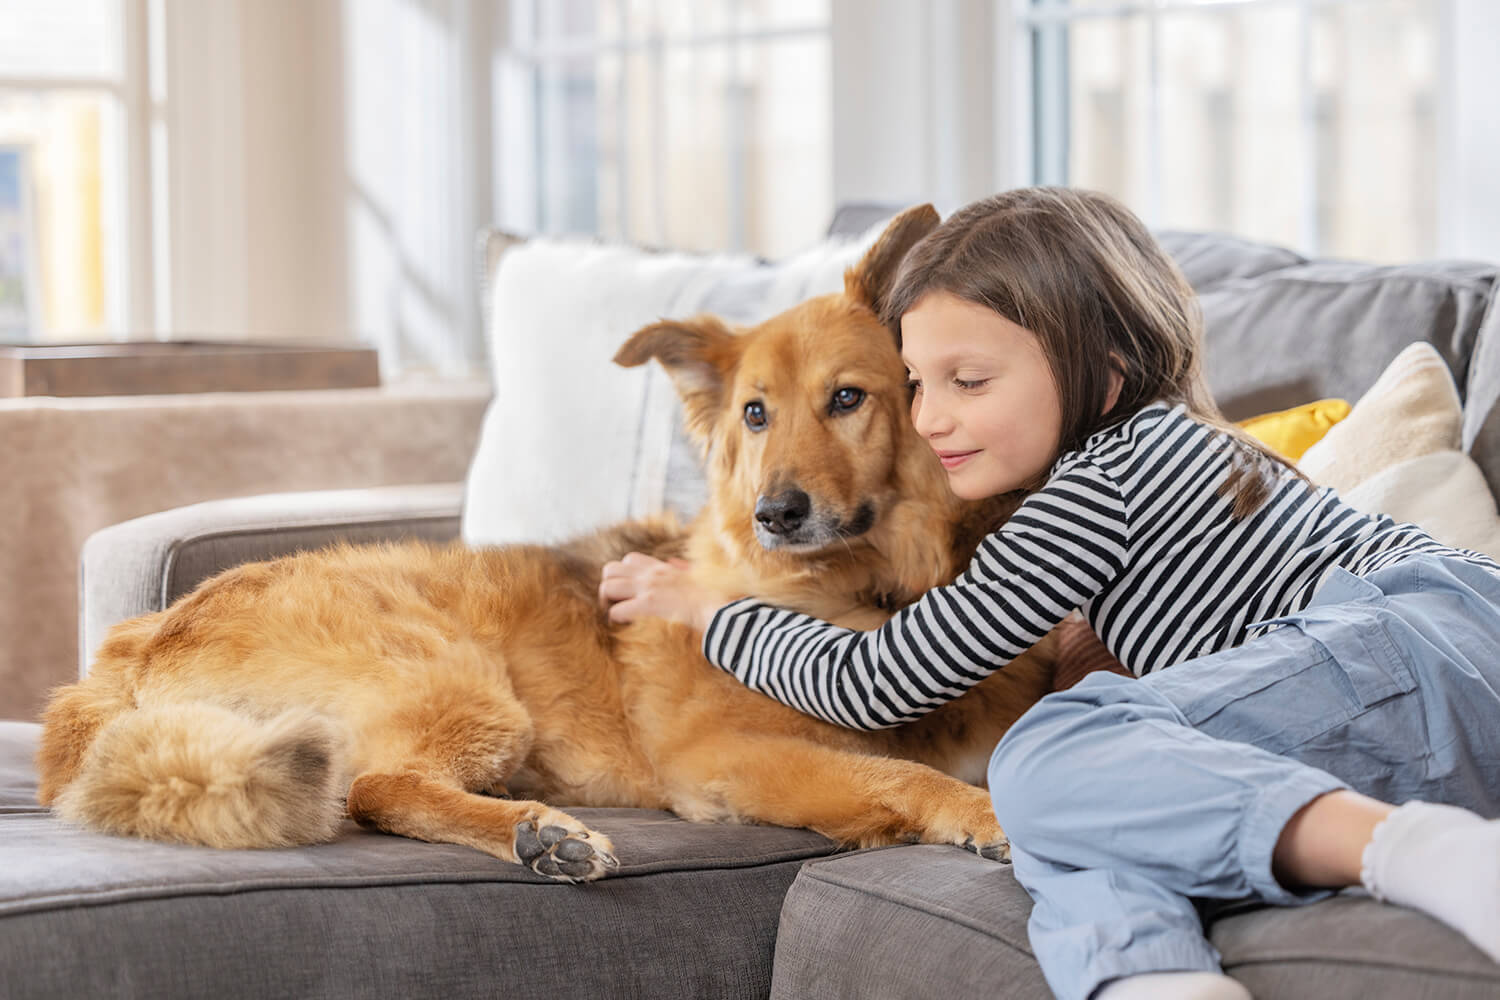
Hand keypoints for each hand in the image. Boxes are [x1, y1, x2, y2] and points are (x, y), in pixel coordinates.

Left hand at [598, 552, 722, 630]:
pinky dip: (616, 620)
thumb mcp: (696, 575)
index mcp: (661, 568)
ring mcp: (647, 588)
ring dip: (607, 603)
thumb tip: (674, 562)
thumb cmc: (710, 597)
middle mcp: (650, 574)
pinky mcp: (647, 605)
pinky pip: (616, 610)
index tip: (628, 592)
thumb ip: (683, 568)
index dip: (622, 575)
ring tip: (616, 616)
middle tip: (615, 604)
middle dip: (608, 587)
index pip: (628, 560)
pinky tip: (625, 626)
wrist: (717, 609)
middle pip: (610, 569)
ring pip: (607, 587)